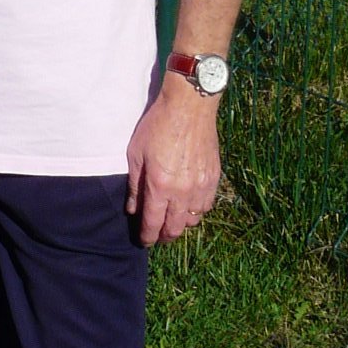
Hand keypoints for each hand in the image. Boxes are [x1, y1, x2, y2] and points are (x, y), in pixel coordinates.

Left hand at [125, 84, 221, 244]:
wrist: (190, 106)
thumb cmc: (158, 125)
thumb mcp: (136, 153)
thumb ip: (135, 186)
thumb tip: (133, 210)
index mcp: (160, 186)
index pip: (153, 223)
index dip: (147, 236)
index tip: (144, 241)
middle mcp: (183, 192)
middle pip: (175, 228)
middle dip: (164, 236)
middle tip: (157, 235)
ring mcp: (201, 186)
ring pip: (193, 220)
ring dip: (181, 223)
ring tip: (172, 218)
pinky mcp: (214, 178)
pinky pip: (206, 205)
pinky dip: (196, 210)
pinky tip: (188, 204)